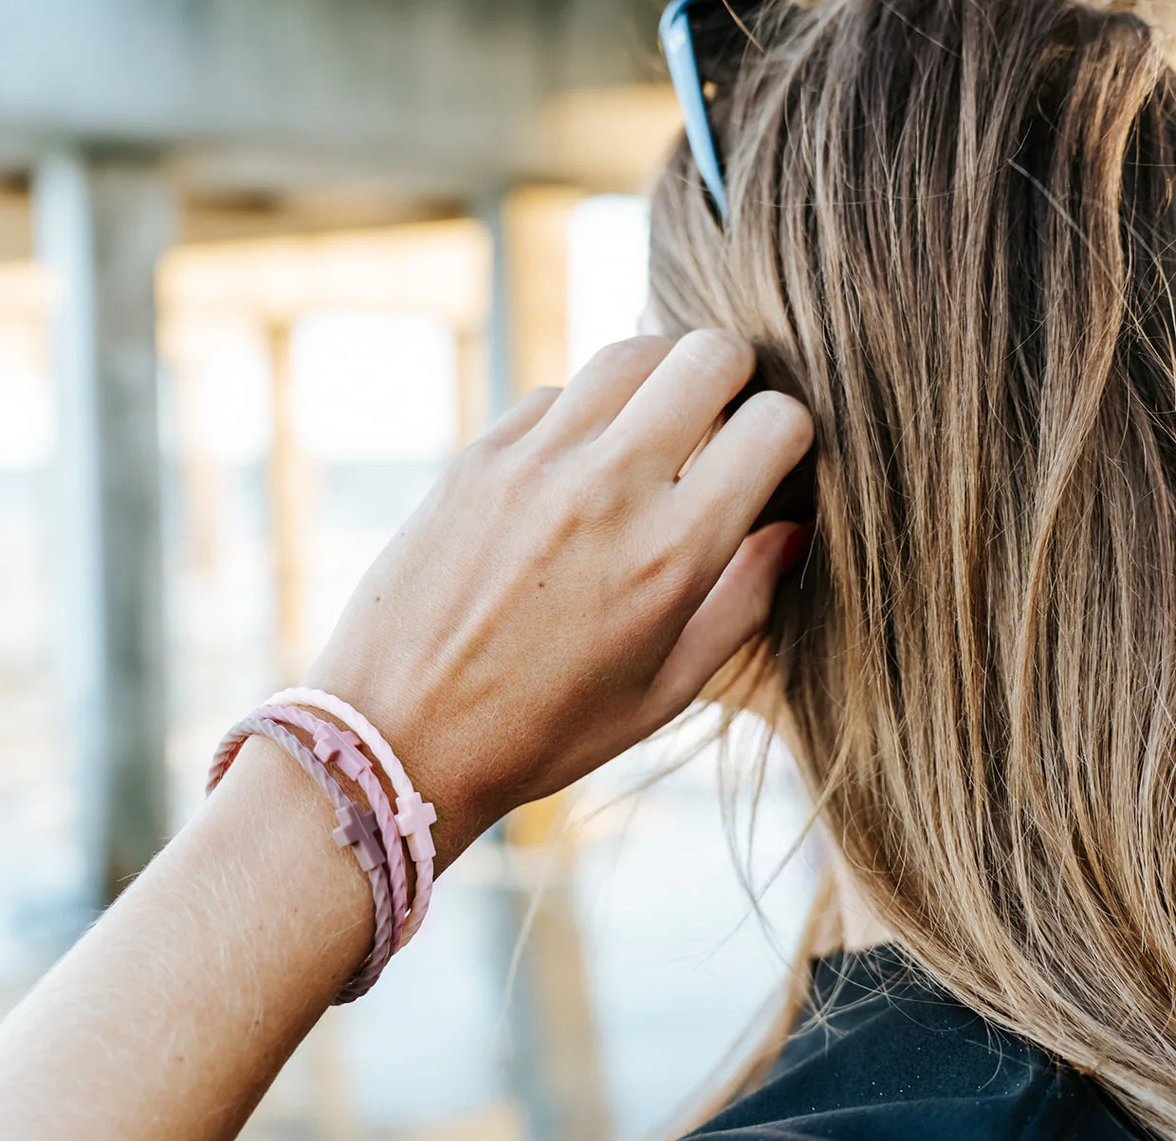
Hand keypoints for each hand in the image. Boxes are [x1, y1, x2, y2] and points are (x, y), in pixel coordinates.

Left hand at [308, 331, 813, 863]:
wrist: (399, 736)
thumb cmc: (543, 733)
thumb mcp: (664, 693)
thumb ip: (742, 602)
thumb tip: (792, 528)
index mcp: (671, 554)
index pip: (774, 423)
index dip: (789, 436)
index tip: (771, 464)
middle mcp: (608, 488)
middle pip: (709, 354)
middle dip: (736, 379)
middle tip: (723, 425)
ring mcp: (535, 462)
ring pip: (631, 352)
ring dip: (661, 379)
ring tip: (656, 433)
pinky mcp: (478, 457)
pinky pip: (556, 394)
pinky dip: (585, 415)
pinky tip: (578, 471)